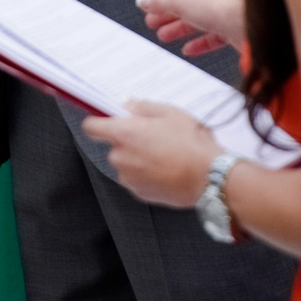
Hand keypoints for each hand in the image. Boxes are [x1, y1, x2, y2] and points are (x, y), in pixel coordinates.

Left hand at [83, 101, 221, 209]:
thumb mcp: (171, 113)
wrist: (209, 177)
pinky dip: (146, 175)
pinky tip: (166, 169)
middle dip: (128, 141)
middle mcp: (120, 157)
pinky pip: (136, 179)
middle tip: (153, 137)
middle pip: (114, 146)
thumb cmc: (190, 143)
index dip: (97, 122)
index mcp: (124, 133)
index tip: (105, 121)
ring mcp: (128, 178)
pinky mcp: (139, 193)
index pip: (91, 127)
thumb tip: (129, 106)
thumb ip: (144, 107)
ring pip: (126, 163)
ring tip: (164, 155)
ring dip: (138, 159)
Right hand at [138, 0, 249, 58]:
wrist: (251, 29)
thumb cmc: (225, 7)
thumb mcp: (183, 2)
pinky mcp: (233, 28)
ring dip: (179, 27)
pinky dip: (198, 41)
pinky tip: (187, 48)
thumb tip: (142, 0)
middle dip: (169, 11)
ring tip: (163, 35)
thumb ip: (160, 2)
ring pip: (198, 17)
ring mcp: (227, 9)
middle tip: (153, 19)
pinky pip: (212, 34)